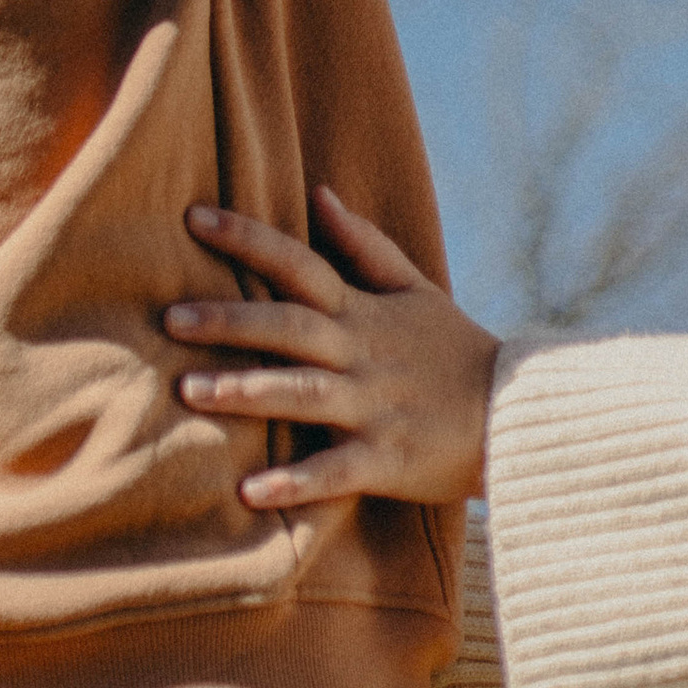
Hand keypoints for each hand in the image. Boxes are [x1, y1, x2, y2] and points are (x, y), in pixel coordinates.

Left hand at [167, 188, 499, 510]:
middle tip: (169, 317)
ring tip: (190, 392)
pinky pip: (336, 471)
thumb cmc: (454, 349)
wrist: (518, 413)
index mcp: (363, 311)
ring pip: (303, 395)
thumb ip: (365, 245)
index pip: (298, 263)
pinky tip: (251, 492)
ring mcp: (374, 406)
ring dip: (247, 392)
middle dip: (229, 321)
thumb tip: (318, 195)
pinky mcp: (386, 459)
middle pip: (289, 328)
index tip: (193, 218)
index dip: (248, 239)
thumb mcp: (415, 288)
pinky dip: (297, 483)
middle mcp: (362, 354)